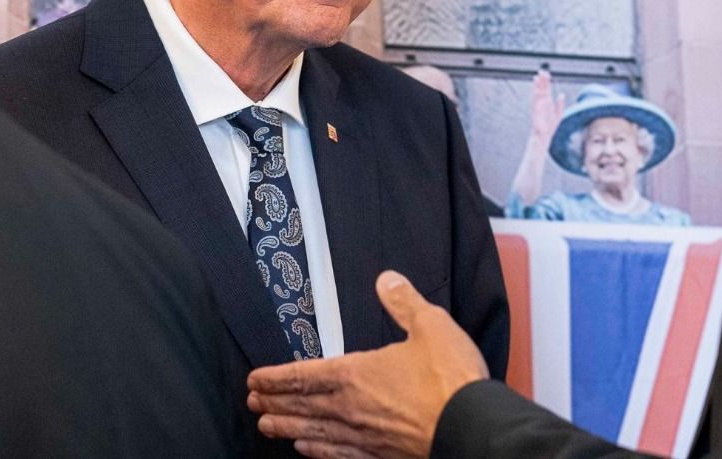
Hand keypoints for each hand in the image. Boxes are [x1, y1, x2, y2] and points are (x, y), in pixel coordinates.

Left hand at [248, 271, 490, 458]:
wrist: (469, 426)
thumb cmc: (450, 378)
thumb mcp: (431, 326)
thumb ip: (404, 303)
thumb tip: (386, 280)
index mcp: (357, 374)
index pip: (304, 375)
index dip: (276, 377)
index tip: (256, 378)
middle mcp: (350, 408)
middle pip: (301, 406)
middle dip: (274, 402)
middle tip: (252, 402)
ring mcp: (362, 436)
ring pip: (312, 432)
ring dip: (286, 428)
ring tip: (266, 426)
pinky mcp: (378, 455)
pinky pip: (337, 454)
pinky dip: (316, 452)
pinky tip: (305, 450)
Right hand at [530, 70, 563, 142]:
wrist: (544, 136)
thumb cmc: (550, 127)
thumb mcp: (558, 114)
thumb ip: (560, 104)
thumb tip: (561, 94)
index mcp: (547, 102)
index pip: (547, 89)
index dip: (546, 81)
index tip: (547, 73)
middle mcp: (542, 103)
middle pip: (541, 89)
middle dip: (541, 80)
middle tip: (541, 71)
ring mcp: (538, 107)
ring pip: (536, 94)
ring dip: (536, 86)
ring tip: (536, 78)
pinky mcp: (535, 112)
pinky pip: (535, 103)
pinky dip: (535, 97)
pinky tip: (536, 91)